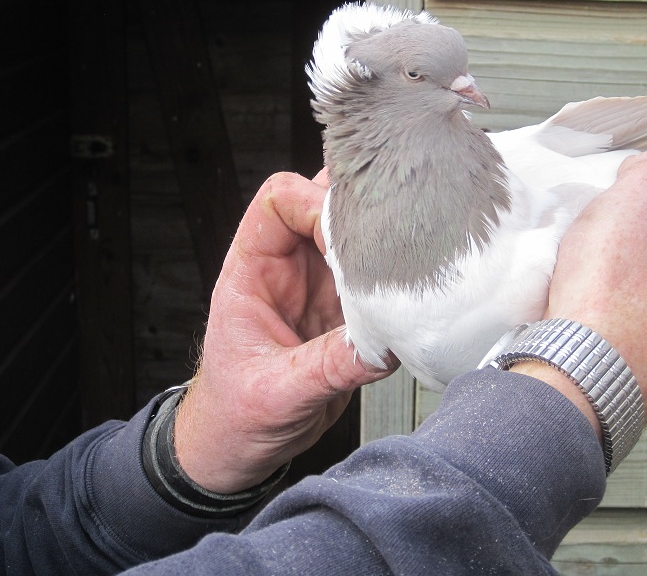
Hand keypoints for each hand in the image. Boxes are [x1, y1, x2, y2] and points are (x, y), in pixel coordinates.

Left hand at [173, 171, 397, 492]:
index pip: (279, 200)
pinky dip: (395, 277)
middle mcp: (287, 269)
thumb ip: (328, 368)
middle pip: (322, 202)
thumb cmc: (234, 417)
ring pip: (353, 233)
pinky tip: (412, 291)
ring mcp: (319, 287)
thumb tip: (382, 345)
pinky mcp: (345, 310)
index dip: (315, 203)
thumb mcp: (277, 395)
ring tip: (408, 257)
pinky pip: (375, 275)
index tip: (345, 240)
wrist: (238, 447)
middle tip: (391, 239)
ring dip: (381, 241)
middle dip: (358, 212)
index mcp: (251, 272)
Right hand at [541, 151, 646, 420]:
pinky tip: (584, 313)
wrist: (586, 363)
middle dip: (638, 248)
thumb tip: (646, 175)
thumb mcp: (645, 186)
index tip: (630, 209)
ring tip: (586, 282)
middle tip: (603, 244)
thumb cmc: (620, 281)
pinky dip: (605, 321)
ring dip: (619, 286)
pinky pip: (625, 330)